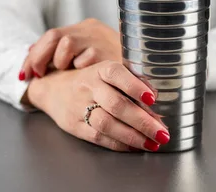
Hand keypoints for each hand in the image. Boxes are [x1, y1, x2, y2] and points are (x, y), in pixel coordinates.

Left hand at [20, 18, 120, 79]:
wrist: (147, 66)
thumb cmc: (113, 66)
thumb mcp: (89, 55)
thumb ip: (63, 53)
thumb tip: (30, 53)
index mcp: (86, 28)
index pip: (51, 35)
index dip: (34, 54)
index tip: (25, 73)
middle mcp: (92, 29)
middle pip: (55, 36)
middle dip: (40, 58)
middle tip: (38, 75)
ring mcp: (102, 39)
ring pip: (66, 44)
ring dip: (62, 62)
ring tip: (70, 74)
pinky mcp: (110, 52)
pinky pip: (85, 59)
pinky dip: (81, 69)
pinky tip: (86, 78)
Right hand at [25, 60, 169, 151]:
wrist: (53, 87)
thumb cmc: (91, 80)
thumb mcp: (107, 72)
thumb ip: (131, 82)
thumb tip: (157, 99)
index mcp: (101, 70)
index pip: (117, 74)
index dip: (135, 86)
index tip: (153, 98)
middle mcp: (90, 86)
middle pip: (116, 104)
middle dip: (142, 121)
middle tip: (162, 132)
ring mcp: (79, 107)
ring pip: (107, 124)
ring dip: (133, 136)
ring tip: (152, 143)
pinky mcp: (74, 125)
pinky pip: (98, 137)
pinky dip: (119, 143)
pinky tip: (134, 146)